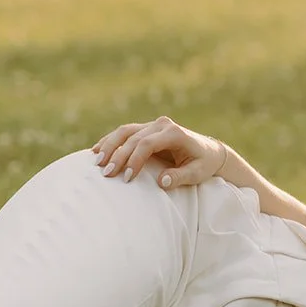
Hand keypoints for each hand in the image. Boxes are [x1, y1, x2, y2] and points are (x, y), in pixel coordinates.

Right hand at [91, 116, 227, 188]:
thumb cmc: (204, 164)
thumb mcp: (198, 173)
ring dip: (108, 146)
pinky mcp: (146, 129)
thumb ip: (181, 177)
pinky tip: (96, 150)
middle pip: (133, 137)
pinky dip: (110, 141)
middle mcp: (162, 125)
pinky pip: (125, 133)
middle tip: (106, 174)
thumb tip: (162, 181)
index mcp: (175, 133)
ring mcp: (153, 125)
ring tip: (96, 162)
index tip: (126, 178)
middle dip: (117, 156)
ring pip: (125, 131)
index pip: (147, 144)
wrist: (210, 152)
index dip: (134, 160)